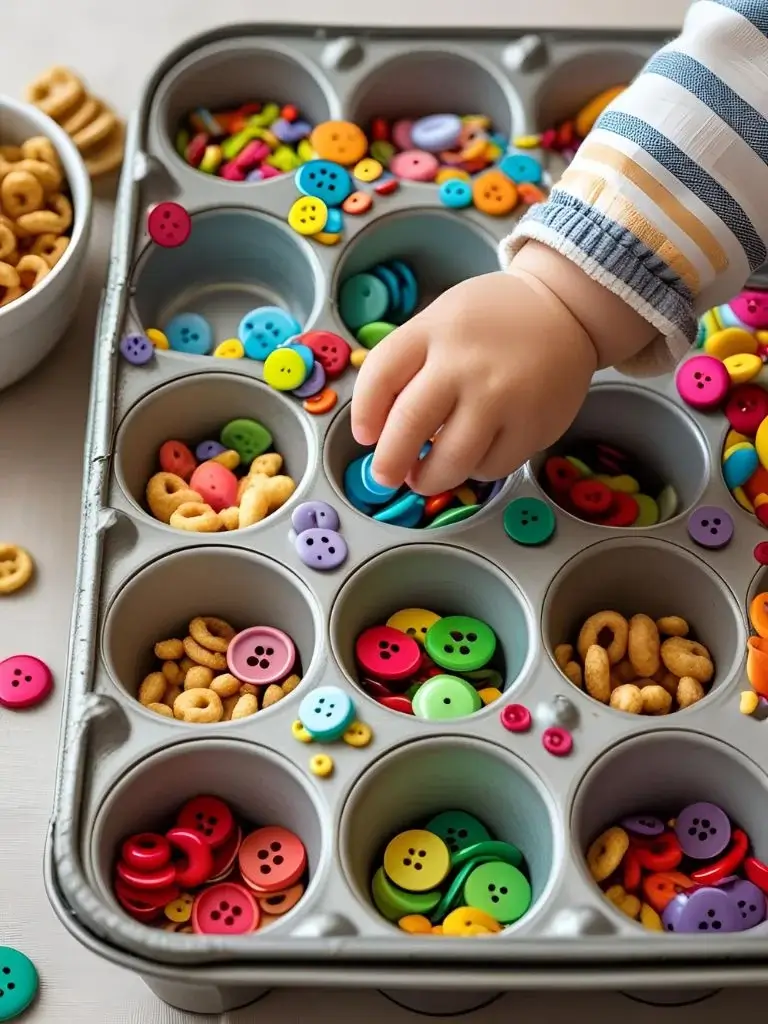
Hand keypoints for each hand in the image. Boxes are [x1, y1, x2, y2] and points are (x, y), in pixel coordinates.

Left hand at [351, 267, 597, 494]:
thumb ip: (409, 364)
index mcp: (434, 331)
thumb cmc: (491, 322)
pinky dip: (474, 471)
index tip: (365, 436)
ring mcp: (502, 396)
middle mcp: (465, 363)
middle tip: (385, 476)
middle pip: (410, 424)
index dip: (364, 415)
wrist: (564, 309)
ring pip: (451, 459)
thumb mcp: (441, 321)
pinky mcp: (533, 425)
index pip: (380, 376)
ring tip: (424, 477)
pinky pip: (491, 466)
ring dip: (429, 479)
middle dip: (389, 462)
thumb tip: (380, 429)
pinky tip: (472, 458)